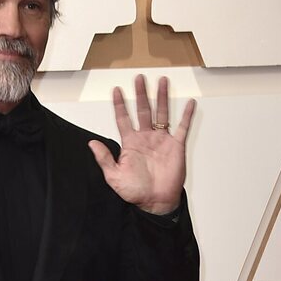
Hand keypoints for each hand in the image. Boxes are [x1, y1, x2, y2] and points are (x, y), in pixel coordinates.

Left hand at [87, 74, 195, 214]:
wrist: (155, 202)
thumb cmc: (135, 192)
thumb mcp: (114, 176)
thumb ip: (104, 159)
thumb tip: (91, 143)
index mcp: (130, 143)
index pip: (123, 119)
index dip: (120, 105)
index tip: (116, 90)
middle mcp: (146, 138)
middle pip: (143, 110)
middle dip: (141, 94)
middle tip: (139, 78)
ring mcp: (161, 140)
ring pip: (162, 113)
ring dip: (162, 97)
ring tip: (162, 81)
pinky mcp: (176, 146)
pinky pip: (182, 127)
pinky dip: (187, 115)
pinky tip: (189, 103)